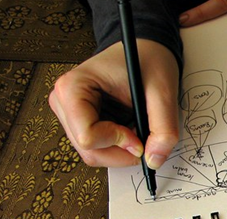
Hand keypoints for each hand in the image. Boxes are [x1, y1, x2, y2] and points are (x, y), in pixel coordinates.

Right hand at [49, 39, 178, 167]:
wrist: (145, 49)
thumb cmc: (147, 60)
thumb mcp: (163, 91)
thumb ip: (163, 127)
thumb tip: (154, 161)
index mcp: (73, 88)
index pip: (87, 137)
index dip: (118, 143)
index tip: (139, 134)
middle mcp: (63, 102)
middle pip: (89, 150)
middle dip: (122, 151)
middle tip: (144, 134)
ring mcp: (70, 114)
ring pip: (93, 154)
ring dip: (122, 150)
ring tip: (137, 126)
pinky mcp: (80, 122)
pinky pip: (99, 148)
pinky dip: (119, 146)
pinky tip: (130, 126)